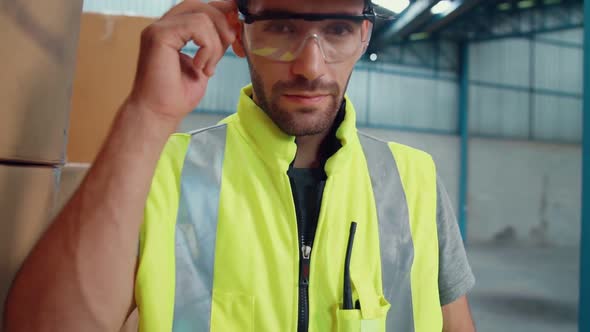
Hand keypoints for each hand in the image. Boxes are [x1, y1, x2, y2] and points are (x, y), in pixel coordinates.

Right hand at [128, 0, 238, 123]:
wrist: (158, 114)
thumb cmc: (176, 97)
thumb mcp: (204, 65)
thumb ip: (212, 45)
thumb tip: (231, 30)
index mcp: (172, 31)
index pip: (199, 9)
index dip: (222, 15)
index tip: (237, 35)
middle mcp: (163, 26)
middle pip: (201, 5)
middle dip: (223, 23)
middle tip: (232, 45)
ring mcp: (158, 28)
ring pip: (202, 16)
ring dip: (215, 45)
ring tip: (208, 68)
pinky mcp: (159, 35)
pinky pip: (196, 26)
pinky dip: (207, 48)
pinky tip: (200, 67)